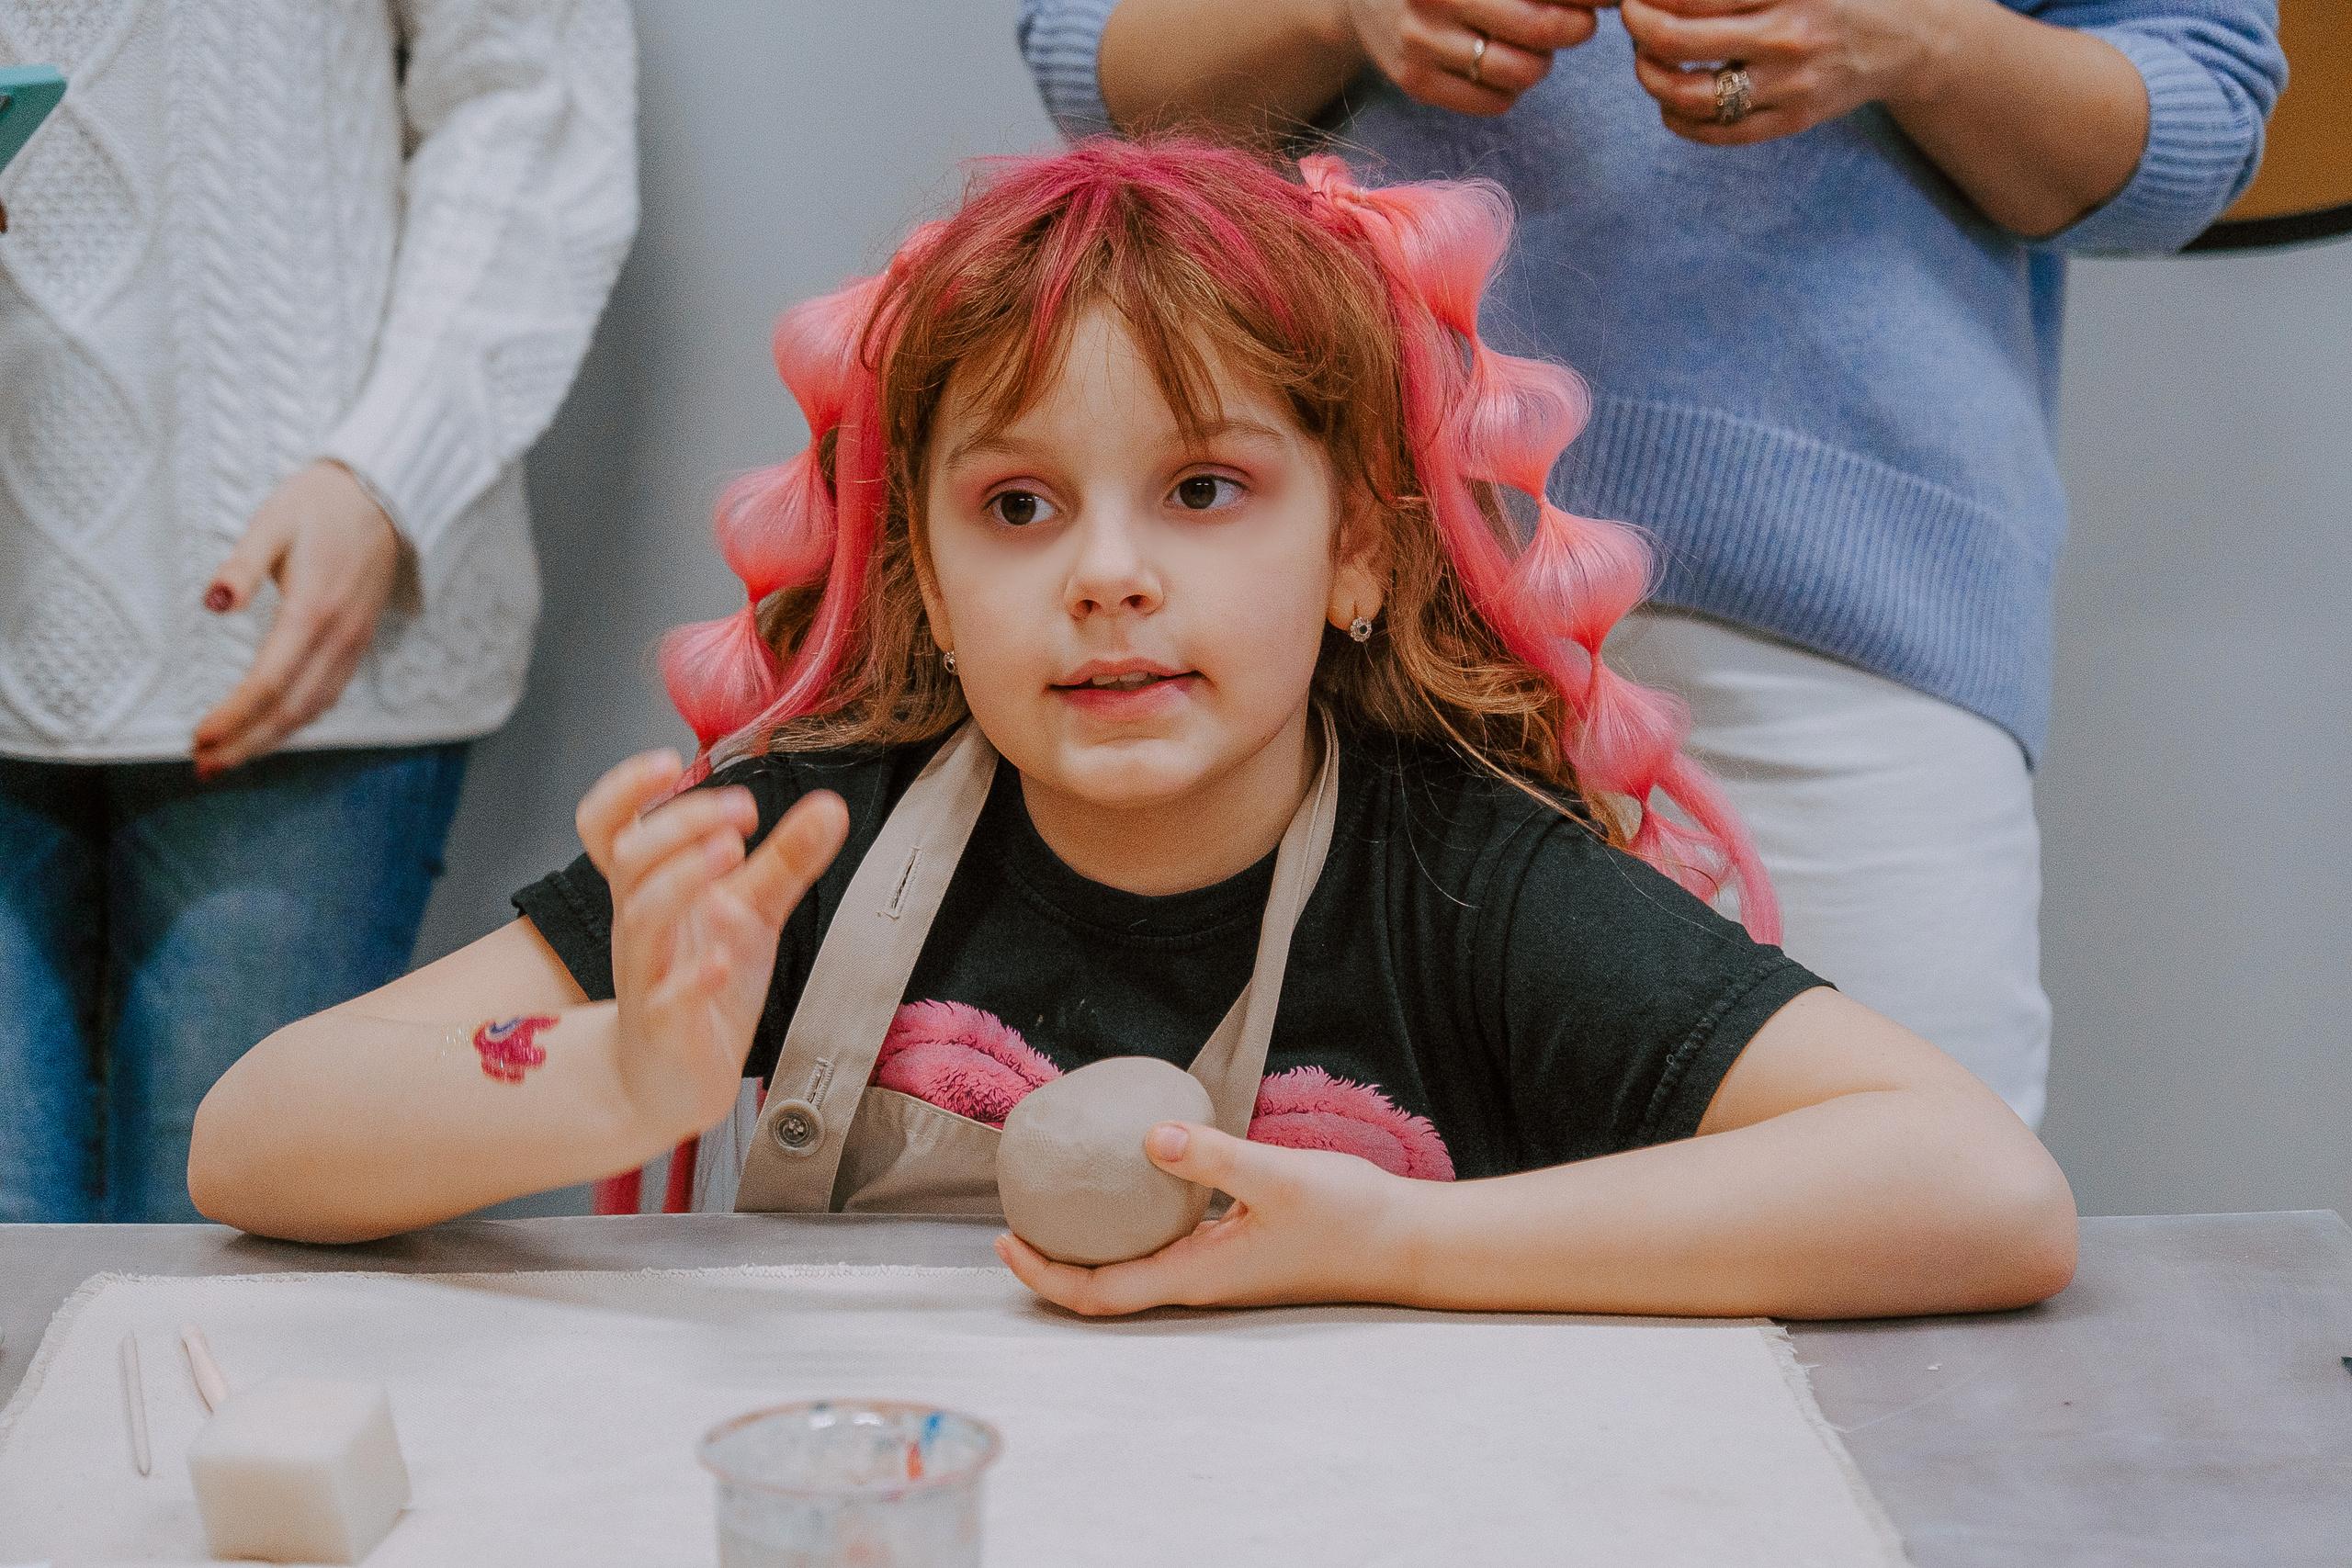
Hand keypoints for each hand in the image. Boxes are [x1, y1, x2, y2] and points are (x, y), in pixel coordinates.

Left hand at [192, 460, 404, 777]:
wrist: (386, 495)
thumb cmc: (321, 503)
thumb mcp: (273, 522)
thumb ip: (242, 565)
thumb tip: (213, 602)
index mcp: (313, 610)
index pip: (268, 683)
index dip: (233, 716)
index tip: (198, 737)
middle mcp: (338, 637)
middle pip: (291, 710)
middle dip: (247, 743)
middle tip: (204, 766)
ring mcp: (353, 643)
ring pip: (313, 710)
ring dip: (271, 740)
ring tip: (231, 757)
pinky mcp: (358, 641)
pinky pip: (329, 695)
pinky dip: (298, 721)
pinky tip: (273, 727)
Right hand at [577, 751, 848, 1141]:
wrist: (669, 1078)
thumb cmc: (702, 982)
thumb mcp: (751, 911)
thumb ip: (786, 859)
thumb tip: (830, 804)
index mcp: (650, 886)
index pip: (609, 825)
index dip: (626, 788)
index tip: (670, 758)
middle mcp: (640, 923)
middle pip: (632, 858)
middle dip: (680, 824)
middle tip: (742, 810)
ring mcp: (647, 975)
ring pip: (641, 916)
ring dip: (682, 879)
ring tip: (731, 854)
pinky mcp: (665, 1027)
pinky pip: (666, 999)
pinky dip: (693, 977)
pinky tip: (721, 959)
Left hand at [995, 1121, 1418, 1313]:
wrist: (1406, 1241)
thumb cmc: (1349, 1216)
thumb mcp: (1279, 1178)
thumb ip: (1215, 1157)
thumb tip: (1150, 1136)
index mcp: (1196, 1276)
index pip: (1099, 1293)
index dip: (1044, 1275)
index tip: (1006, 1240)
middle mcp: (1199, 1281)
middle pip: (1104, 1288)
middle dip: (1052, 1263)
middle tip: (1015, 1217)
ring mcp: (1218, 1269)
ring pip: (1134, 1266)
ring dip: (1089, 1244)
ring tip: (1058, 1200)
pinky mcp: (1236, 1249)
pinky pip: (1165, 1241)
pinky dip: (1133, 1221)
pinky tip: (1133, 1179)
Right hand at [1343, 0, 1604, 116]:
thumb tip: (1603, 0)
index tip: (1606, 2)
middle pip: (1540, 28)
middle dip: (1576, 28)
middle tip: (1581, 24)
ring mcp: (1420, 41)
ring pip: (1521, 71)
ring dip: (1541, 62)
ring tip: (1533, 46)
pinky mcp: (1415, 82)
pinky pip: (1493, 102)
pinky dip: (1511, 89)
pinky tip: (1499, 66)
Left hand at [1620, 0, 1958, 145]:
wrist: (1906, 38)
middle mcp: (1787, 37)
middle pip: (1681, 42)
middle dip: (1641, 33)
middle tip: (1634, 22)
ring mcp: (1790, 87)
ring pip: (1692, 97)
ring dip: (1653, 81)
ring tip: (1648, 64)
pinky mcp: (1792, 122)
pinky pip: (1719, 135)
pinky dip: (1680, 122)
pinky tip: (1670, 105)